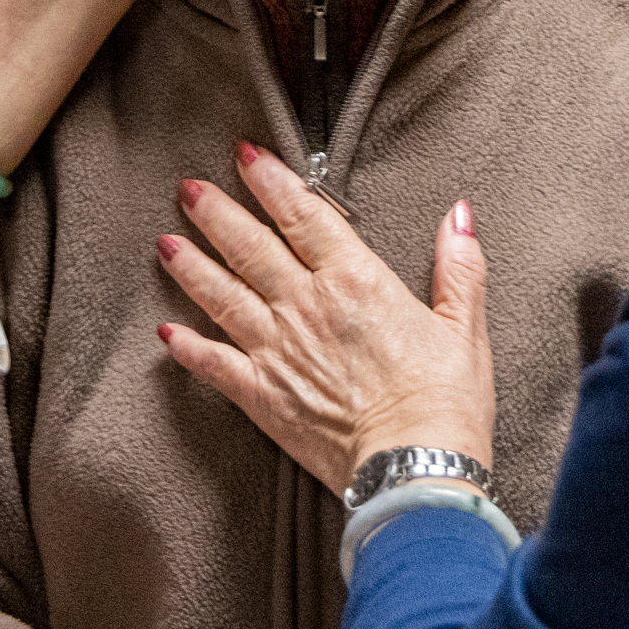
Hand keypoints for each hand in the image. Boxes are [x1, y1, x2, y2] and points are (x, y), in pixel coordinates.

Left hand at [155, 143, 494, 496]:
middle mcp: (307, 307)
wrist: (416, 473)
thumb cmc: (445, 403)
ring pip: (223, 296)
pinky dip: (188, 348)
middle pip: (250, 247)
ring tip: (165, 242)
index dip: (272, 180)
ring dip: (191, 267)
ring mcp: (280, 351)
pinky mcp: (265, 398)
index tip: (247, 155)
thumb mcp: (463, 328)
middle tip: (187, 187)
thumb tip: (460, 215)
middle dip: (215, 212)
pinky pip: (216, 366)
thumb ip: (459, 267)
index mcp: (355, 281)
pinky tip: (166, 332)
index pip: (304, 215)